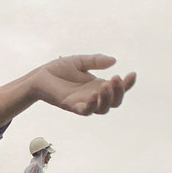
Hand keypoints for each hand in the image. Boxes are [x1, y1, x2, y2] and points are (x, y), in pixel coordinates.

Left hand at [0, 54, 135, 126]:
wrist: (39, 76)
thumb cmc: (59, 70)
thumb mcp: (80, 61)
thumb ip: (96, 61)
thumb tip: (113, 61)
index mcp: (98, 86)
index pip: (118, 89)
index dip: (127, 84)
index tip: (132, 73)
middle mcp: (93, 96)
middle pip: (114, 102)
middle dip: (119, 92)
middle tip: (116, 78)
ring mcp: (83, 103)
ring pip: (103, 109)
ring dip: (107, 98)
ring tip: (106, 86)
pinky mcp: (71, 106)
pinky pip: (85, 111)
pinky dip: (91, 105)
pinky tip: (93, 95)